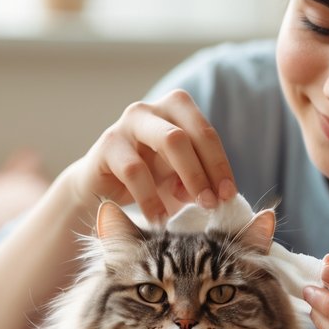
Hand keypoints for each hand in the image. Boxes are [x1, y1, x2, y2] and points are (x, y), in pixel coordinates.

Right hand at [56, 89, 236, 223]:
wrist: (100, 186)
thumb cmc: (147, 178)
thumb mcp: (177, 178)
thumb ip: (197, 180)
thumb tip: (216, 194)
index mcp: (176, 110)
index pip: (205, 133)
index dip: (220, 165)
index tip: (228, 196)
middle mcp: (152, 110)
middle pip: (188, 134)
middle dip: (204, 171)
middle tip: (212, 203)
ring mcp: (127, 124)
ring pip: (168, 141)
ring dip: (184, 180)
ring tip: (190, 212)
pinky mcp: (107, 145)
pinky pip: (135, 170)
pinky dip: (150, 198)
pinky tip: (158, 218)